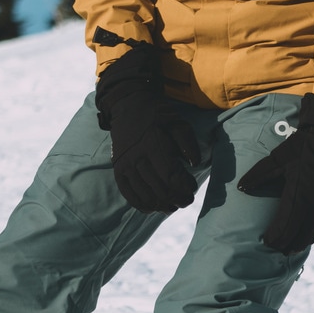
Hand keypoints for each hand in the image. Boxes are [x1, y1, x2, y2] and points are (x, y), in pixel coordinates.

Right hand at [94, 46, 200, 212]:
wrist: (127, 105)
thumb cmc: (156, 114)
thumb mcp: (177, 121)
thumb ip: (188, 143)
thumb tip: (195, 164)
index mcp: (153, 144)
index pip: (171, 175)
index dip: (184, 187)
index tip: (193, 187)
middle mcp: (137, 157)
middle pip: (160, 189)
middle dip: (177, 198)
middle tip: (187, 200)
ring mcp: (125, 165)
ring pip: (145, 195)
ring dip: (162, 205)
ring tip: (173, 206)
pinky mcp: (118, 169)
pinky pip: (129, 194)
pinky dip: (142, 204)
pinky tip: (153, 208)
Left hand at [238, 94, 313, 252]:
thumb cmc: (302, 147)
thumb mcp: (277, 159)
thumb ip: (259, 175)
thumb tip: (241, 187)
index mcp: (299, 197)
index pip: (286, 227)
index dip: (276, 238)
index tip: (267, 241)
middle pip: (302, 235)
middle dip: (289, 245)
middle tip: (280, 250)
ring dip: (305, 241)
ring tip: (295, 247)